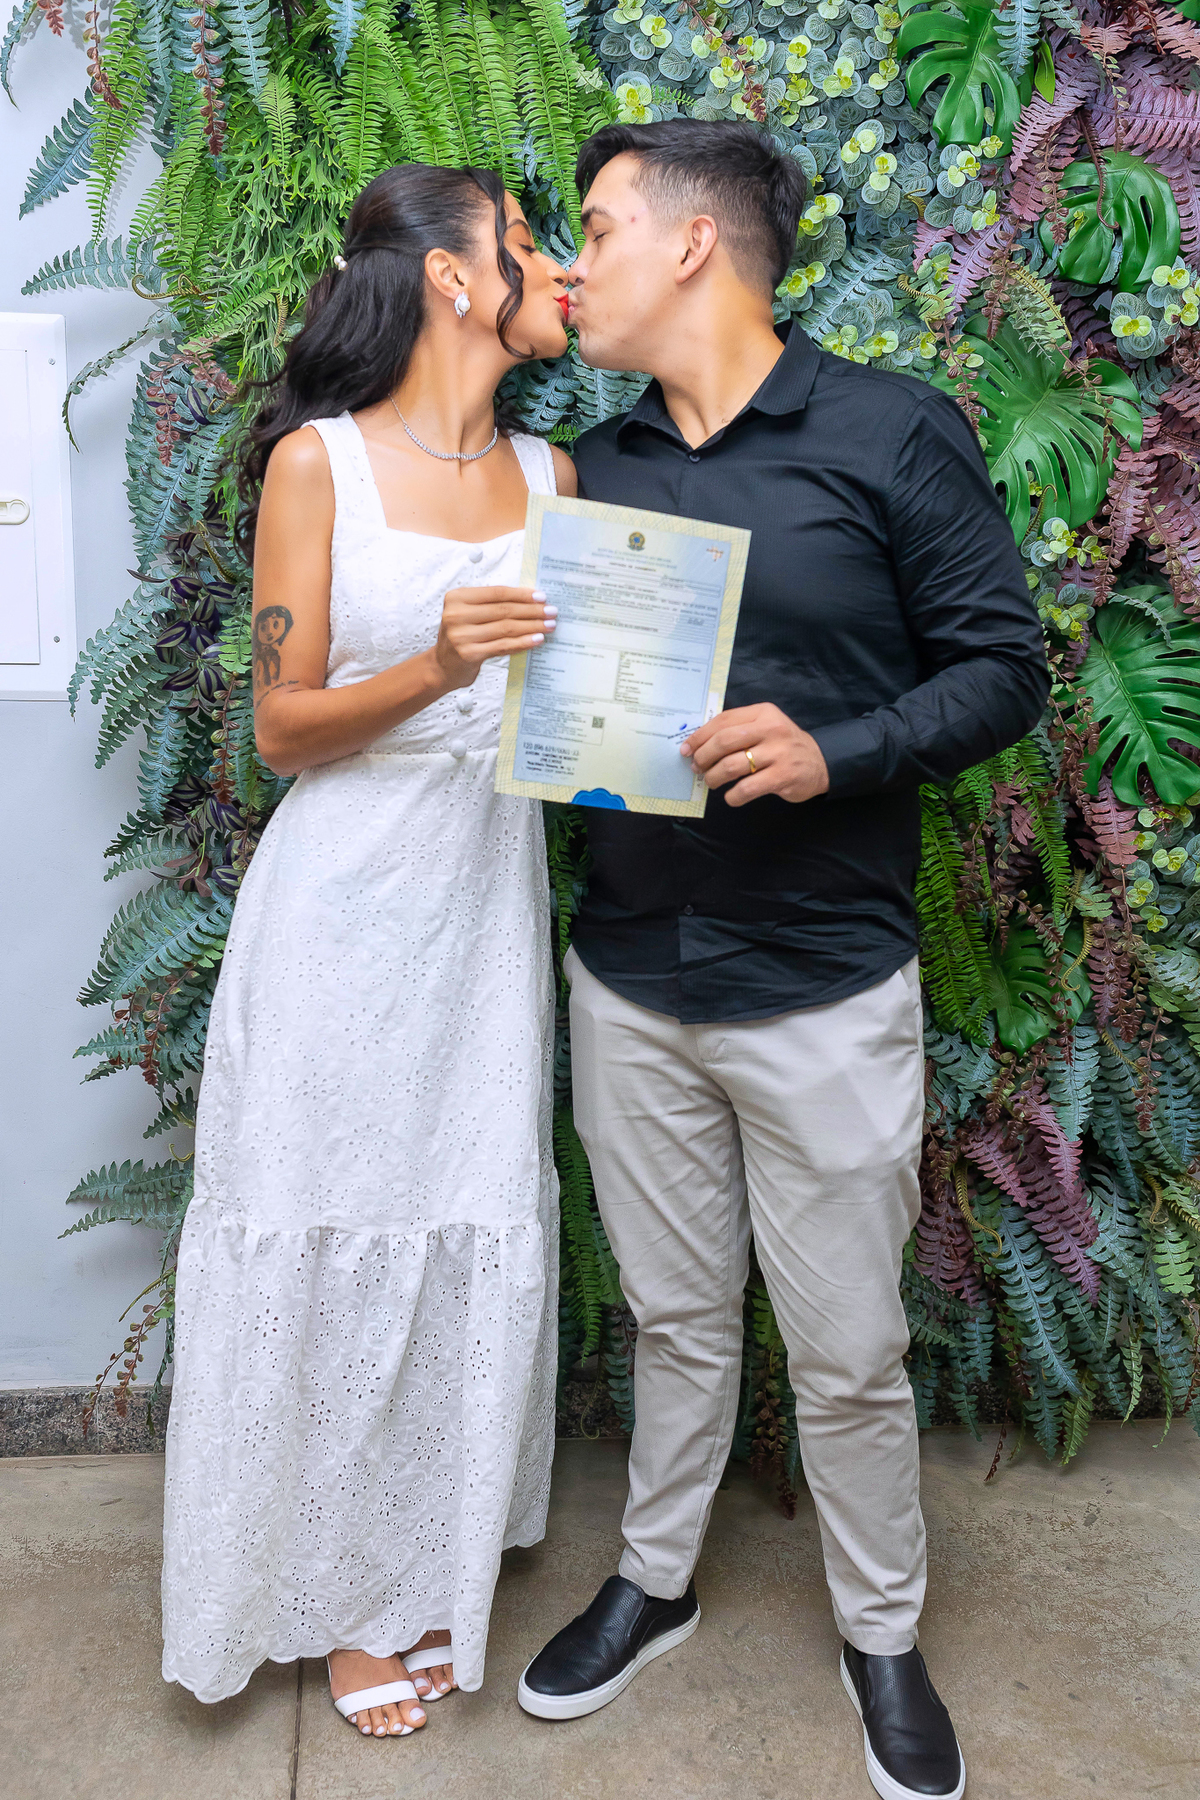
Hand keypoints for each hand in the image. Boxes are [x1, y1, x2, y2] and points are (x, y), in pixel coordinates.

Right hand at [433, 585, 555, 689]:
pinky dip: (523, 642)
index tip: (541, 596)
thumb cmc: (462, 636)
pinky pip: (503, 646)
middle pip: (503, 610)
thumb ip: (491, 604)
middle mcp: (456, 615)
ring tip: (549, 625)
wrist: (443, 666)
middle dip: (531, 611)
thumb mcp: (468, 613)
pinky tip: (537, 639)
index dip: (521, 595)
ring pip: (506, 628)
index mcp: (457, 598)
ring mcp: (462, 635)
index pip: (496, 593)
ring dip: (531, 626)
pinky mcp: (470, 654)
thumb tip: (530, 599)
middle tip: (551, 611)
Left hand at [681, 703, 829, 806]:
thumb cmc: (783, 745)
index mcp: (762, 713)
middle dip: (703, 756)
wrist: (820, 762)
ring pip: (732, 766)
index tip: (687, 749)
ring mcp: (778, 753)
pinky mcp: (782, 776)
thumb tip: (699, 745)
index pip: (723, 721)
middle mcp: (771, 729)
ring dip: (714, 777)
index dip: (700, 736)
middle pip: (724, 741)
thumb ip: (737, 729)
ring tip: (712, 782)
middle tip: (697, 767)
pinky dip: (733, 796)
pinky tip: (731, 796)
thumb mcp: (765, 727)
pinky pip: (747, 788)